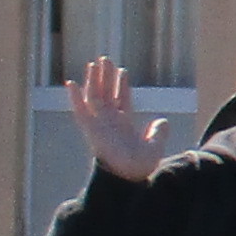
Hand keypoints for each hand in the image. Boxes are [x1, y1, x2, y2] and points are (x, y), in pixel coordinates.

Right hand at [62, 54, 167, 180]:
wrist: (128, 176)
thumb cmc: (140, 166)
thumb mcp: (155, 146)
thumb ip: (158, 133)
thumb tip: (163, 121)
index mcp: (124, 125)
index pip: (121, 100)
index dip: (121, 85)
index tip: (122, 71)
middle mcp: (110, 122)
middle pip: (106, 94)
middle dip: (106, 77)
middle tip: (105, 59)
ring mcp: (99, 124)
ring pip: (95, 97)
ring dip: (94, 80)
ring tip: (95, 63)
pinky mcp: (90, 129)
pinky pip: (80, 111)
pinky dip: (75, 98)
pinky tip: (71, 83)